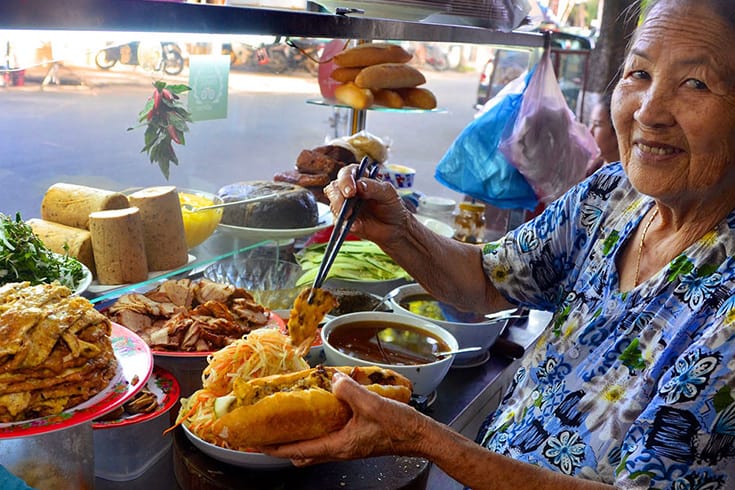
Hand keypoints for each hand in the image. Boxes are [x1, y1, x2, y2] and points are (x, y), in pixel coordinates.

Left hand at [260, 372, 427, 465]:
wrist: (419, 435)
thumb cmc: (398, 426)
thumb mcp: (372, 405)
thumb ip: (349, 391)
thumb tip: (332, 379)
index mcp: (339, 446)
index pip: (299, 451)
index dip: (276, 448)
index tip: (258, 443)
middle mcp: (340, 449)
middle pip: (302, 453)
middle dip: (284, 444)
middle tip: (269, 430)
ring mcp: (347, 445)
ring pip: (315, 445)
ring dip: (300, 435)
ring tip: (288, 419)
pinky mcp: (355, 438)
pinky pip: (329, 435)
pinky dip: (318, 426)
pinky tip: (320, 409)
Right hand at [323, 164, 411, 244]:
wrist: (395, 227)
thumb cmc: (391, 205)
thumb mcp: (388, 193)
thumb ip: (374, 187)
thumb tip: (359, 184)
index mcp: (359, 178)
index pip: (347, 173)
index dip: (346, 179)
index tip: (351, 190)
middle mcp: (348, 190)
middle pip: (334, 188)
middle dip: (338, 195)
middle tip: (347, 202)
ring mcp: (344, 206)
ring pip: (333, 204)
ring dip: (339, 209)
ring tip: (350, 216)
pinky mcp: (343, 221)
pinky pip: (338, 221)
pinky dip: (344, 224)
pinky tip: (355, 226)